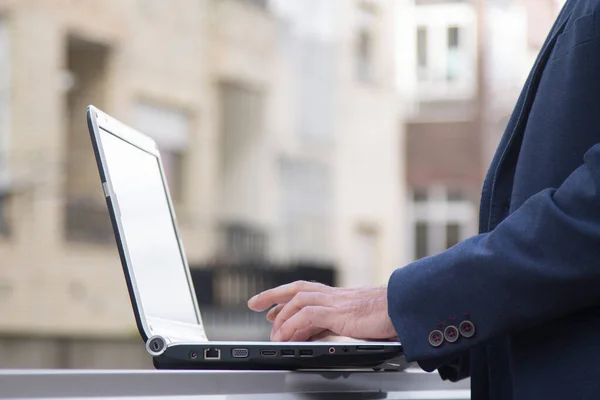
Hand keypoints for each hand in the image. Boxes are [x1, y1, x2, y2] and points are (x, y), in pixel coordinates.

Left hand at [247, 281, 397, 341]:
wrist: (407, 307)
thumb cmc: (391, 315)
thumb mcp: (360, 320)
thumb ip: (340, 323)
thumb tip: (322, 333)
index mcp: (340, 297)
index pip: (307, 292)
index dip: (286, 297)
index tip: (271, 305)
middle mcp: (335, 295)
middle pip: (297, 288)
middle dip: (273, 294)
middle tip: (254, 303)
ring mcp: (337, 301)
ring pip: (298, 299)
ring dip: (282, 315)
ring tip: (273, 333)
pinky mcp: (339, 311)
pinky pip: (308, 315)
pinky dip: (293, 325)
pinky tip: (287, 335)